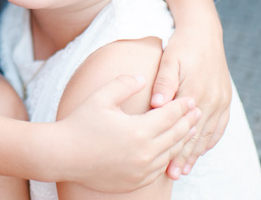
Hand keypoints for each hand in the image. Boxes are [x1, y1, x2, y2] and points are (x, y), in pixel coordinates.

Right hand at [55, 75, 199, 192]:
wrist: (63, 155)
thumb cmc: (80, 123)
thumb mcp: (101, 97)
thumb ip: (124, 83)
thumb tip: (143, 78)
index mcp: (139, 131)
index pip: (169, 116)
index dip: (181, 106)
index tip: (190, 98)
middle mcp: (144, 153)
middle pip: (175, 135)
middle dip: (188, 122)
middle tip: (197, 111)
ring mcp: (141, 170)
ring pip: (170, 154)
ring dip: (181, 140)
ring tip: (188, 129)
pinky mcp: (136, 181)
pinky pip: (159, 169)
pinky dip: (168, 157)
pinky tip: (169, 149)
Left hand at [150, 22, 230, 178]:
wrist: (205, 32)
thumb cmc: (182, 46)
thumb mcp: (169, 60)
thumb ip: (164, 83)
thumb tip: (156, 104)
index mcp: (195, 93)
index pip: (184, 129)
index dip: (176, 149)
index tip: (166, 167)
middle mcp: (211, 100)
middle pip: (197, 136)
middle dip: (185, 157)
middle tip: (174, 175)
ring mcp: (220, 101)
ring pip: (208, 133)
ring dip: (197, 152)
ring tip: (186, 168)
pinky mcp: (225, 99)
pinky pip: (219, 125)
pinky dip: (210, 139)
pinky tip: (202, 149)